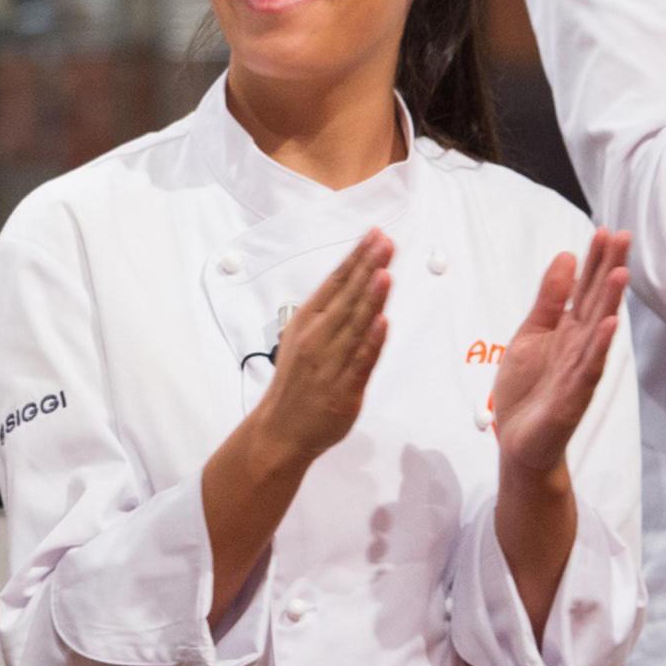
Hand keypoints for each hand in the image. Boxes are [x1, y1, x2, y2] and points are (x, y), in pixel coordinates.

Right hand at [253, 231, 393, 465]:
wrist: (280, 429)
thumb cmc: (295, 383)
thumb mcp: (301, 338)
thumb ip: (328, 314)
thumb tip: (355, 284)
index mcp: (306, 322)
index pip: (335, 282)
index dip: (356, 258)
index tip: (374, 235)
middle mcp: (317, 338)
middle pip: (347, 298)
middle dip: (368, 268)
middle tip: (385, 242)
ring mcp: (330, 363)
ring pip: (355, 325)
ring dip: (370, 298)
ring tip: (384, 272)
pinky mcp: (344, 389)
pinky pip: (360, 361)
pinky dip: (371, 342)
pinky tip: (382, 322)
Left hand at [490, 231, 630, 477]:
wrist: (518, 440)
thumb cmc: (527, 388)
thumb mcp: (530, 334)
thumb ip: (549, 300)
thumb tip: (566, 257)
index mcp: (569, 329)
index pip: (586, 289)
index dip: (595, 260)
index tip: (606, 230)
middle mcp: (581, 345)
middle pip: (597, 301)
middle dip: (609, 269)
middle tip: (623, 236)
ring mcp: (580, 370)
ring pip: (598, 331)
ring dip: (610, 303)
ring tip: (620, 272)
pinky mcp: (574, 396)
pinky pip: (588, 369)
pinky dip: (599, 348)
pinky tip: (609, 326)